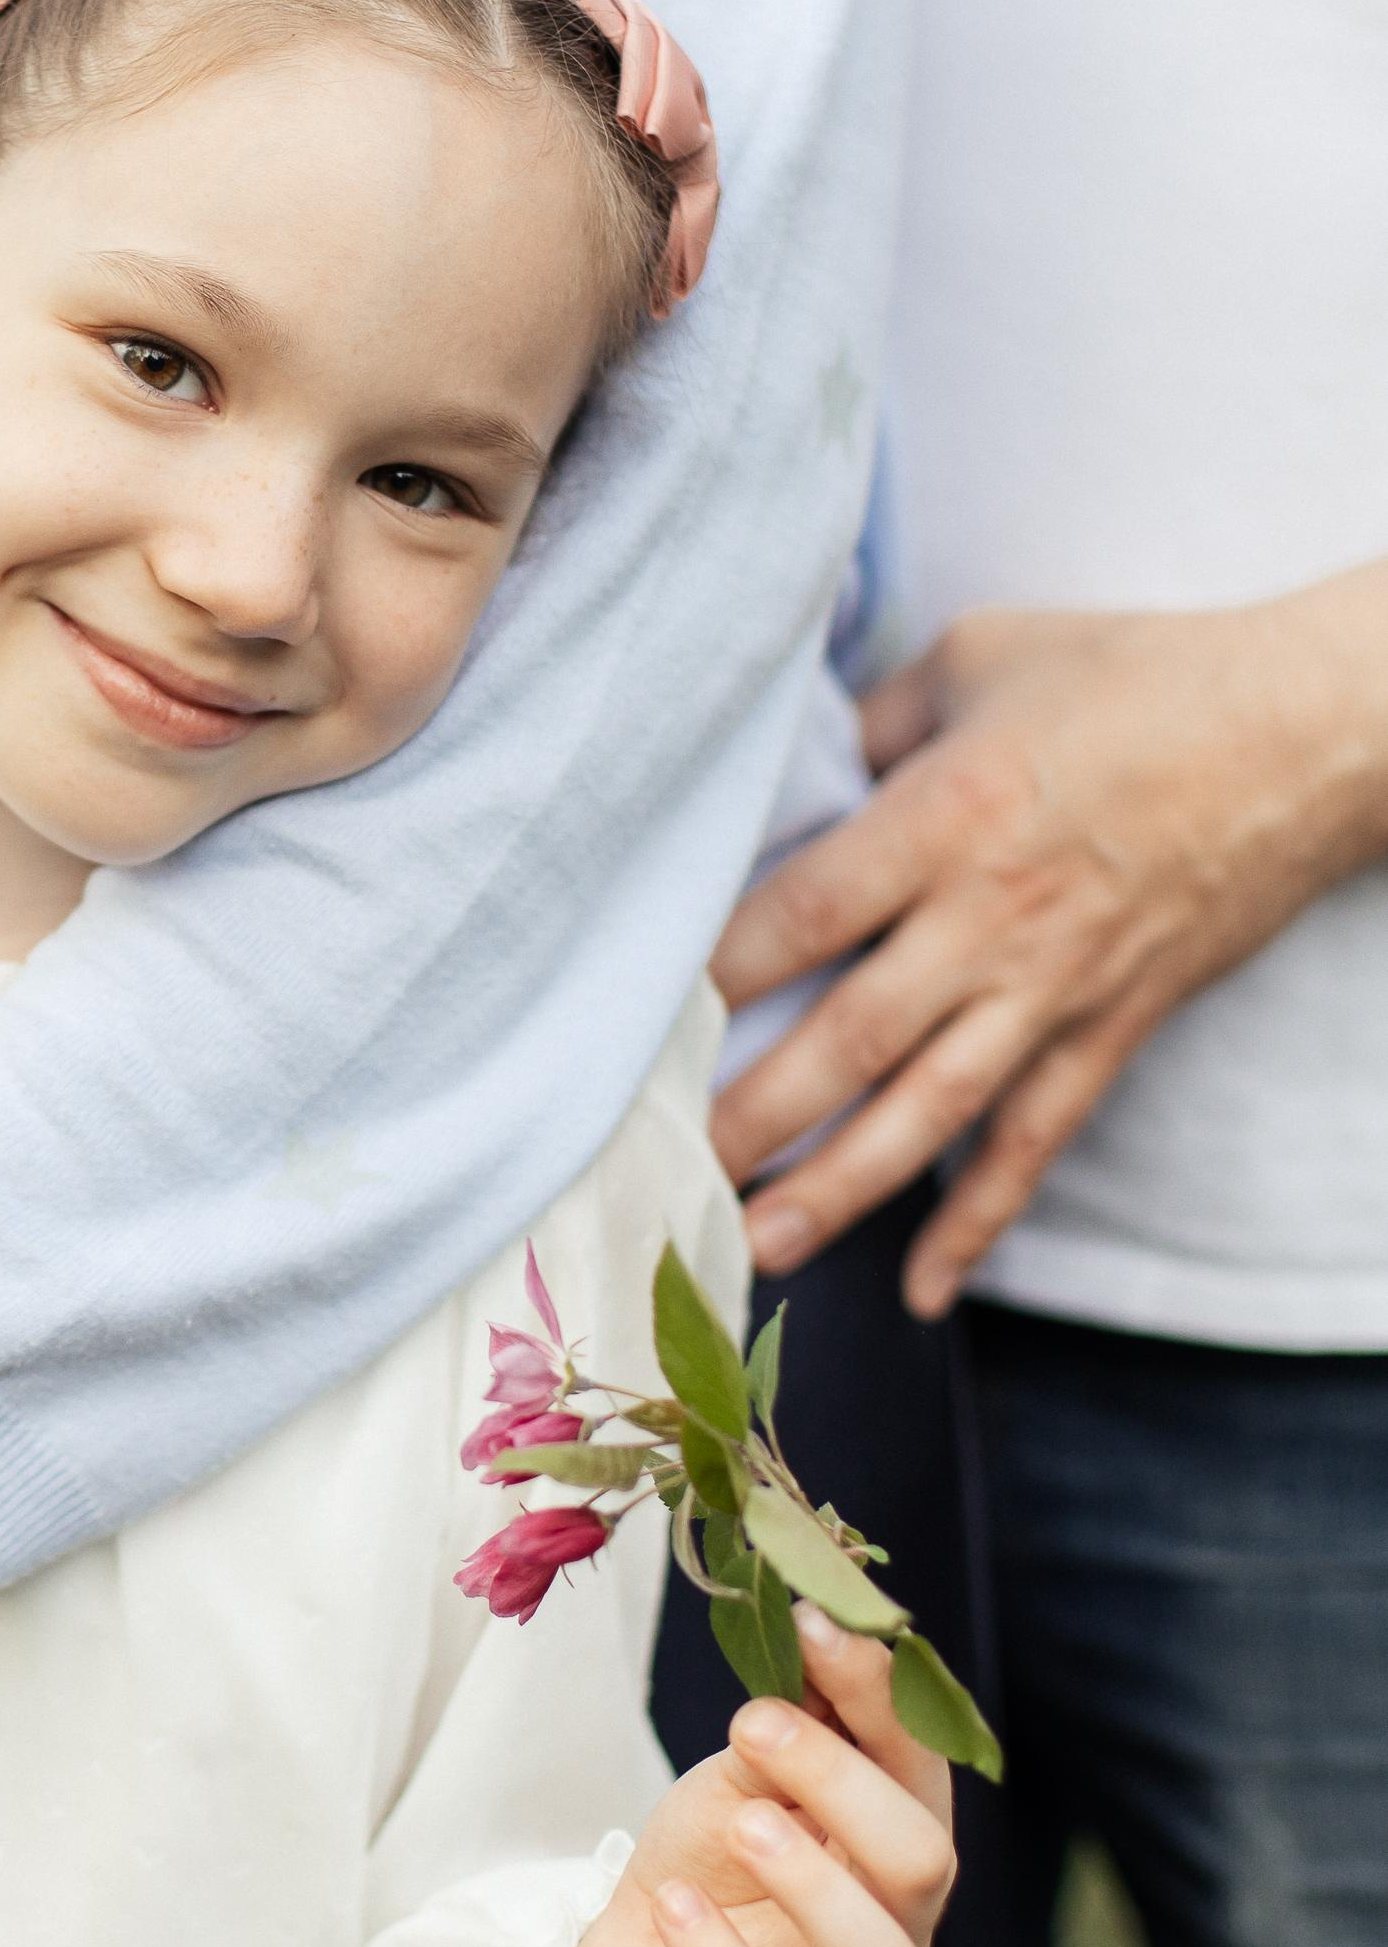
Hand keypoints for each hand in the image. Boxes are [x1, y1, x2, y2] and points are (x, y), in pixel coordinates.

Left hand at [549, 1608, 954, 1946]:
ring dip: (810, 1881)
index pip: (923, 1770)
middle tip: (753, 1724)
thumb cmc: (709, 1860)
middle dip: (844, 1782)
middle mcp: (892, 1933)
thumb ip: (794, 1717)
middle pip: (924, 1863)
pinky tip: (677, 1906)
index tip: (811, 1625)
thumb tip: (826, 1613)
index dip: (877, 1695)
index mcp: (896, 1849)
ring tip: (742, 1825)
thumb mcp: (745, 1774)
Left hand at [711, 575, 1387, 1312]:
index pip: (807, 910)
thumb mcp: (981, 657)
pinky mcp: (1110, 1031)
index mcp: (949, 814)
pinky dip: (980, 1223)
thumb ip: (875, 723)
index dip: (719, 970)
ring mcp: (1055, 988)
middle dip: (752, 1113)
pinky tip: (923, 1289)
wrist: (1307, 733)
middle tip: (663, 1168)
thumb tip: (797, 778)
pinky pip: (1034, 1144)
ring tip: (753, 1249)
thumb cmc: (1135, 677)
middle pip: (851, 1036)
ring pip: (930, 1113)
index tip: (638, 1017)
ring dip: (838, 1191)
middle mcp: (993, 918)